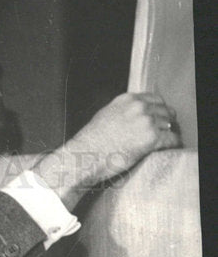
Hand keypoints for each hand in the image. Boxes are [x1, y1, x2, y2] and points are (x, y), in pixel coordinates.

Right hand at [35, 93, 180, 208]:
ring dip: (168, 133)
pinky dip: (172, 145)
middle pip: (165, 110)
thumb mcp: (104, 117)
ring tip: (165, 143)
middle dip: (165, 122)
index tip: (159, 120)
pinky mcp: (151, 138)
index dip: (158, 111)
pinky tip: (167, 149)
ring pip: (170, 124)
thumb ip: (122, 113)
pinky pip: (171, 139)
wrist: (84, 157)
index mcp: (127, 100)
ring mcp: (146, 121)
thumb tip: (132, 118)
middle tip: (163, 133)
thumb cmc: (89, 144)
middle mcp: (139, 107)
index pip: (155, 99)